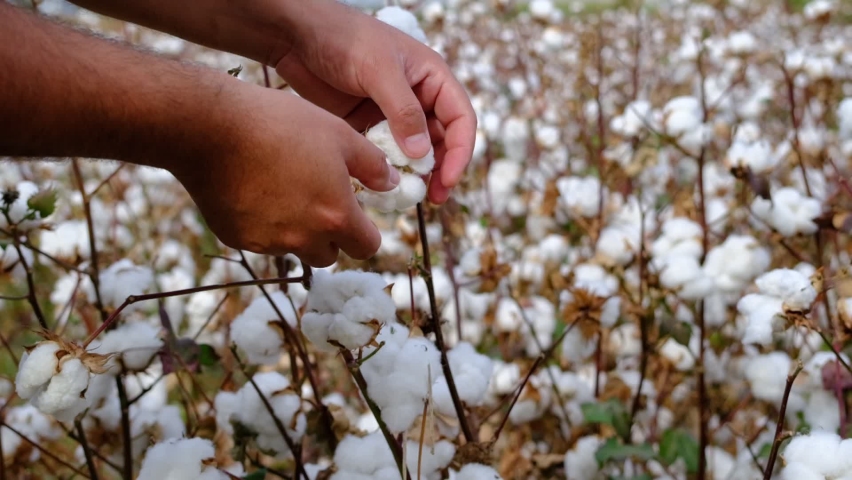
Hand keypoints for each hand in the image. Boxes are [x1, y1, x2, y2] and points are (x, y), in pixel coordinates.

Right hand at [171, 81, 397, 266]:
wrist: (211, 126)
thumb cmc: (281, 124)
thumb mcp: (339, 134)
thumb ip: (372, 164)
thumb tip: (391, 183)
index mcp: (335, 217)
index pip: (367, 247)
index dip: (367, 232)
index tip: (358, 213)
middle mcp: (303, 239)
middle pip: (329, 255)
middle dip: (332, 235)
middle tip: (321, 200)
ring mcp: (268, 242)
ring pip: (294, 248)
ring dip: (298, 231)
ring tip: (287, 190)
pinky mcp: (237, 237)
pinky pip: (261, 240)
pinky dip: (265, 225)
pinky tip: (256, 190)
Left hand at [273, 0, 475, 203]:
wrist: (296, 36)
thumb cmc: (343, 38)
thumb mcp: (378, 70)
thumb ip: (403, 111)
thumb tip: (422, 154)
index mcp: (432, 78)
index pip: (460, 118)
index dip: (459, 151)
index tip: (448, 178)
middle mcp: (418, 98)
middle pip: (442, 141)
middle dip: (440, 170)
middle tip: (433, 198)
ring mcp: (392, 115)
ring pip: (414, 153)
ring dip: (414, 175)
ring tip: (407, 197)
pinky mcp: (368, 127)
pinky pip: (385, 156)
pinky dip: (387, 173)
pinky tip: (381, 189)